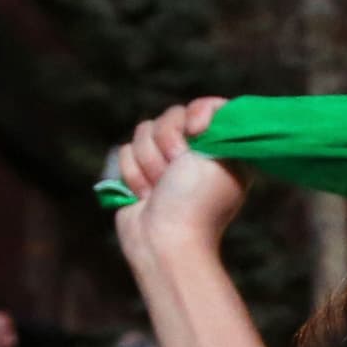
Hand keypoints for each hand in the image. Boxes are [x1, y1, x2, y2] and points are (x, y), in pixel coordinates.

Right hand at [109, 98, 246, 279]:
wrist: (164, 238)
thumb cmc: (196, 202)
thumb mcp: (222, 157)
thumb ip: (220, 126)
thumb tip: (209, 111)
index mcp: (220, 149)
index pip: (207, 107)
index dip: (197, 112)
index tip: (196, 129)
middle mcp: (193, 154)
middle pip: (170, 115)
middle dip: (168, 142)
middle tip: (175, 168)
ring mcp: (164, 164)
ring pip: (143, 131)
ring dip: (149, 163)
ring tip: (158, 189)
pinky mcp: (139, 173)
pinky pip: (125, 151)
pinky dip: (133, 174)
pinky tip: (144, 196)